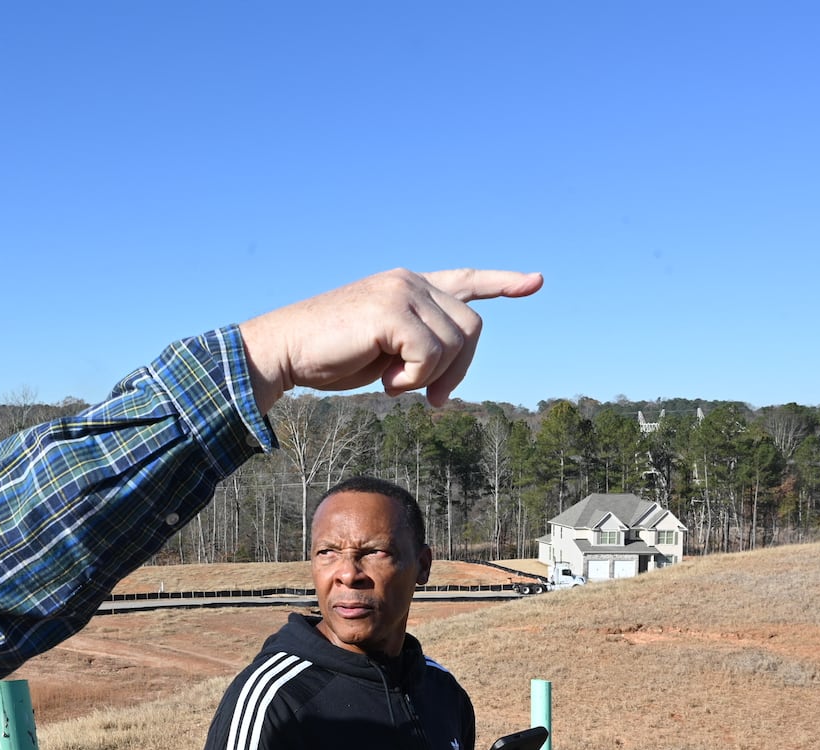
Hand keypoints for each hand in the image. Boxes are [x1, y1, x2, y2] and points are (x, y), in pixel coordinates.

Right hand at [239, 268, 542, 412]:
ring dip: (430, 377)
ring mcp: (401, 292)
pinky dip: (414, 379)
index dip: (501, 283)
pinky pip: (431, 355)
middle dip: (457, 370)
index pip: (464, 280)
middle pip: (471, 328)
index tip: (535, 282)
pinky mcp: (391, 311)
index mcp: (406, 287)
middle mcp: (409, 281)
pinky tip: (386, 382)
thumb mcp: (382, 349)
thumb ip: (415, 346)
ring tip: (393, 384)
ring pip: (455, 343)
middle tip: (429, 399)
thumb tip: (446, 376)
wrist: (284, 351)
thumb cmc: (326, 356)